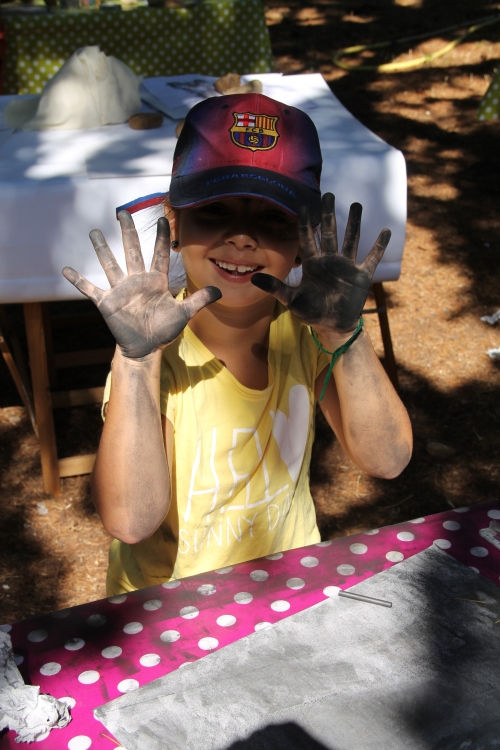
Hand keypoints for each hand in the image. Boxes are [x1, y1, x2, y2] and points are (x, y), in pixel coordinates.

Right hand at [62, 211, 220, 358]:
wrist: (145, 348)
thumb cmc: (164, 330)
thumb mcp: (183, 314)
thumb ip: (199, 300)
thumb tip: (220, 291)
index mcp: (156, 281)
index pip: (159, 254)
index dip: (162, 237)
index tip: (163, 218)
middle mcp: (137, 281)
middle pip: (132, 251)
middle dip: (128, 231)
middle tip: (122, 211)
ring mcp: (121, 290)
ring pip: (110, 264)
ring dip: (102, 249)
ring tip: (94, 231)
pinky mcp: (107, 302)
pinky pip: (90, 289)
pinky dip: (78, 281)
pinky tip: (66, 269)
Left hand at [251, 193, 390, 334]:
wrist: (332, 325)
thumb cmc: (311, 312)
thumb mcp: (292, 299)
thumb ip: (276, 287)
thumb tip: (253, 279)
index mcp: (313, 265)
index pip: (307, 240)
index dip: (305, 224)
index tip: (303, 205)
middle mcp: (330, 261)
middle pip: (329, 233)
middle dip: (329, 214)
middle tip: (329, 195)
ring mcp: (346, 266)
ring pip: (351, 240)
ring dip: (354, 224)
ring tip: (357, 205)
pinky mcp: (361, 275)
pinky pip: (371, 258)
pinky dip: (379, 246)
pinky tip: (386, 231)